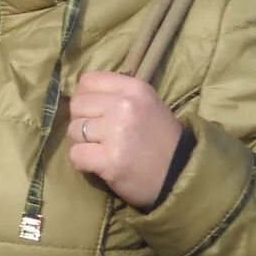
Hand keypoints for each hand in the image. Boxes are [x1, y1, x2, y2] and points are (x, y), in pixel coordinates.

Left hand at [67, 71, 184, 209]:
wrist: (182, 175)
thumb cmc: (160, 139)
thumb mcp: (145, 104)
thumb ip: (114, 95)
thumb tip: (77, 95)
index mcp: (134, 88)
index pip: (87, 81)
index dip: (85, 98)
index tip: (96, 113)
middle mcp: (124, 105)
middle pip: (77, 106)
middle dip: (82, 122)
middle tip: (101, 136)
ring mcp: (116, 132)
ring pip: (74, 131)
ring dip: (83, 143)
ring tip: (104, 150)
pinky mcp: (110, 159)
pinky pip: (75, 155)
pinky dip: (83, 163)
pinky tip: (100, 165)